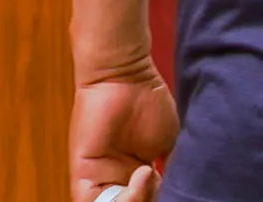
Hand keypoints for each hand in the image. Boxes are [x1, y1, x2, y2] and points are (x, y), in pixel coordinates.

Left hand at [66, 67, 178, 193]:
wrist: (127, 74)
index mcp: (131, 179)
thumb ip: (169, 175)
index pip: (142, 201)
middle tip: (163, 186)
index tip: (174, 191)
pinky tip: (143, 172)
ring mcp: (97, 178)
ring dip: (135, 201)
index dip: (153, 200)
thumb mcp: (165, 148)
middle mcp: (113, 181)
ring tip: (152, 174)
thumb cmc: (148, 102)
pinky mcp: (82, 171)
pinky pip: (92, 201)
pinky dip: (122, 199)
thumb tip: (180, 193)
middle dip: (146, 201)